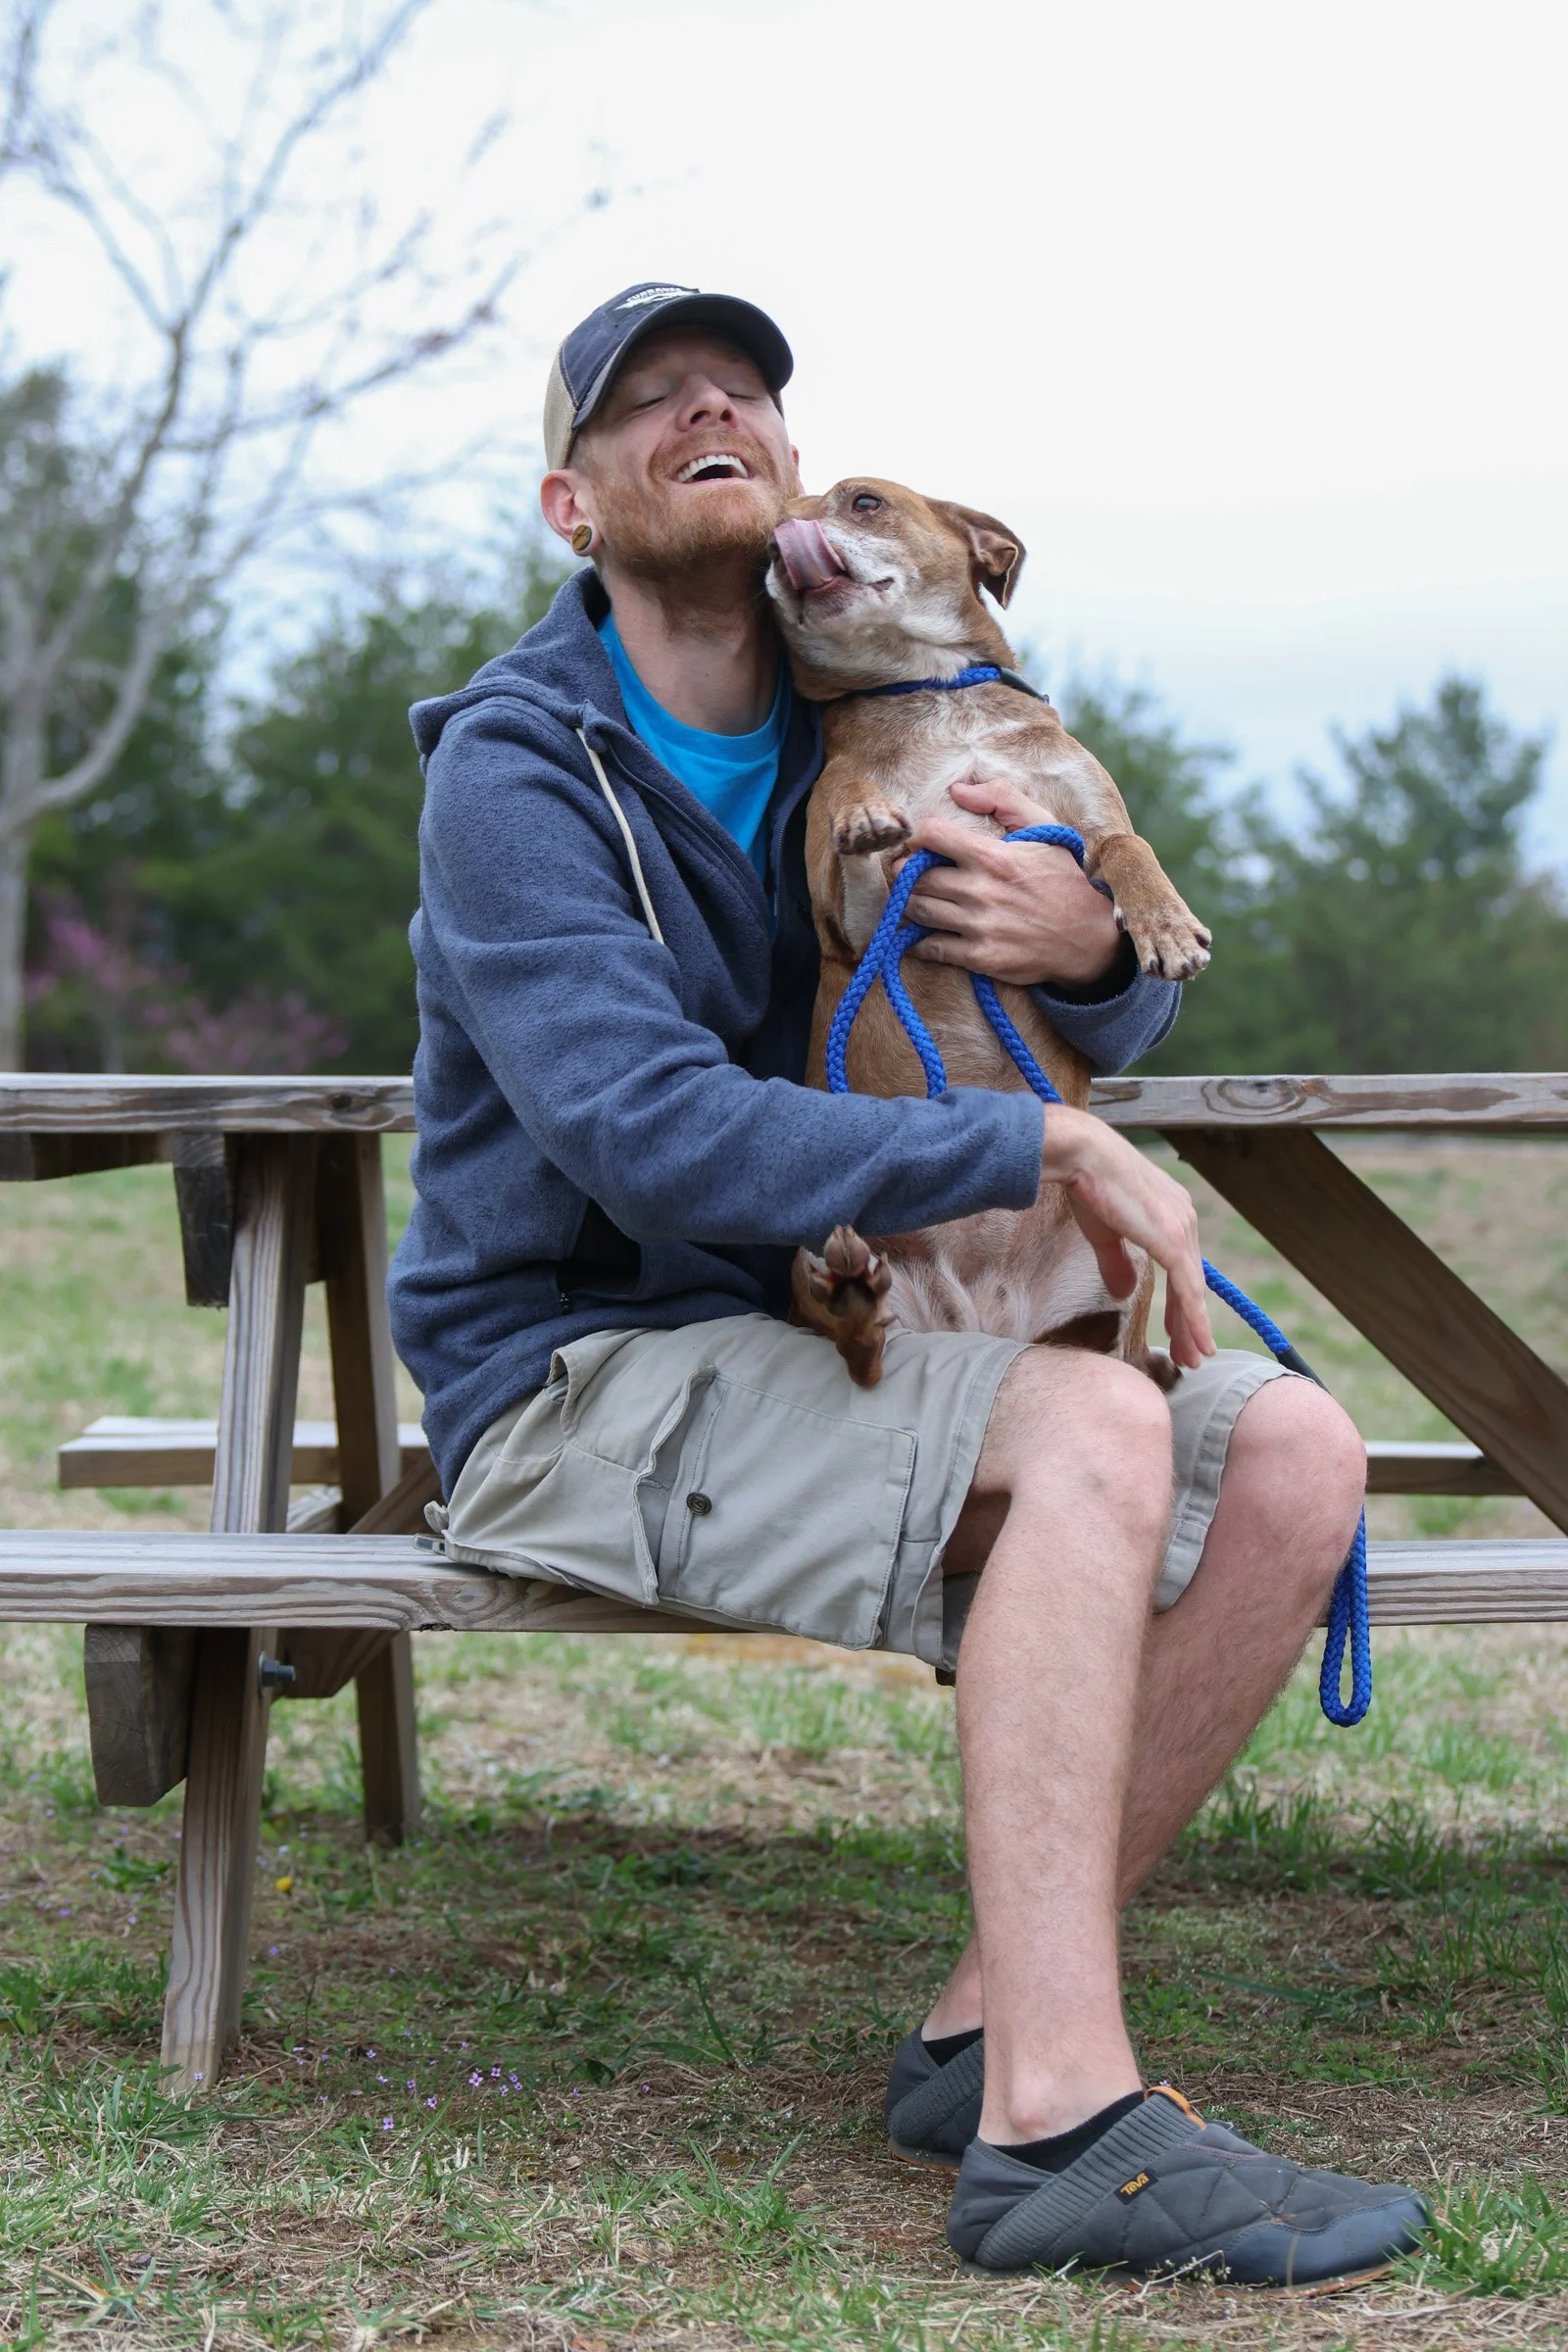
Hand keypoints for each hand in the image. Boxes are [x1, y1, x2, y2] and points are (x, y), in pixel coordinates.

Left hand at [904, 778, 1122, 987]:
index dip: (918, 836)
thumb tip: (958, 790)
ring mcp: (979, 926)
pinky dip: (920, 940)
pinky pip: (930, 947)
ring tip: (920, 897)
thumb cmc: (1061, 879)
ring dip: (911, 902)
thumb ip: (1003, 799)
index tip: (921, 843)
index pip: (931, 835)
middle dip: (907, 871)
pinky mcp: (979, 957)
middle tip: (911, 872)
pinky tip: (927, 932)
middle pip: (915, 877)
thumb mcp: (1045, 828)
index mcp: (993, 856)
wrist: (1087, 937)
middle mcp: (981, 891)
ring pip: (918, 910)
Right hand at [1040, 1106, 1214, 1369]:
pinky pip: (1188, 1289)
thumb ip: (1117, 1263)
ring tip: (1193, 1358)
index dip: (1181, 1303)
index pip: (1182, 1268)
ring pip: (1193, 1290)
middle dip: (1190, 1322)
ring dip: (1194, 1328)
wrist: (1084, 1157)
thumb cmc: (1089, 1185)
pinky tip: (1196, 1341)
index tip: (1180, 1332)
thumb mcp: (1105, 1233)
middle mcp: (1184, 1219)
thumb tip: (1124, 1291)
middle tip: (1191, 1355)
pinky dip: (1193, 1318)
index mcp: (1172, 1213)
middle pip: (1192, 1282)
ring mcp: (1182, 1229)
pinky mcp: (1172, 1241)